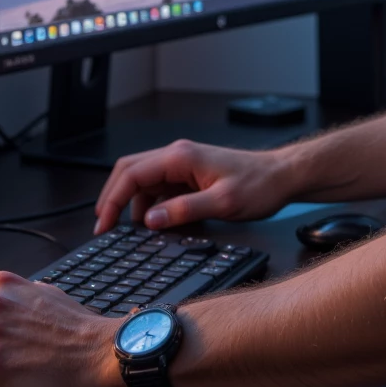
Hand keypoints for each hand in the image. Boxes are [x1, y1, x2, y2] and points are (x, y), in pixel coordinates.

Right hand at [94, 138, 291, 233]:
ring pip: (143, 180)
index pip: (132, 173)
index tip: (103, 224)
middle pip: (130, 171)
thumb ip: (184, 210)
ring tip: (125, 230)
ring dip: (130, 202)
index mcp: (181, 156)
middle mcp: (178, 155)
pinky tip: (152, 223)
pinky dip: (148, 204)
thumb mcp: (222, 203)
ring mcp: (184, 165)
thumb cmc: (259, 185)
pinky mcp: (190, 175)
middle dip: (112, 197)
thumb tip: (150, 220)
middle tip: (103, 227)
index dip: (112, 199)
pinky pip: (159, 187)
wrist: (282, 177)